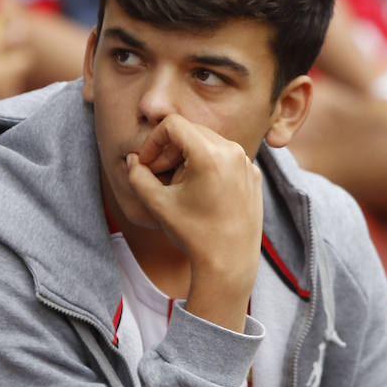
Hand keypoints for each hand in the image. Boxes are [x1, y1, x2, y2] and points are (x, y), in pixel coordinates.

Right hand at [127, 115, 262, 330]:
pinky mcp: (254, 175)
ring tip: (178, 184)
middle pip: (191, 131)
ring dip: (188, 156)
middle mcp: (233, 151)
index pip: (173, 124)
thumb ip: (138, 176)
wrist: (230, 262)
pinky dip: (208, 165)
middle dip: (169, 148)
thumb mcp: (157, 204)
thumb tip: (132, 159)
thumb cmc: (193, 234)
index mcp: (210, 154)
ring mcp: (247, 163)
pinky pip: (226, 158)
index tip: (146, 162)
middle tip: (157, 173)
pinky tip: (200, 192)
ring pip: (209, 143)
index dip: (153, 140)